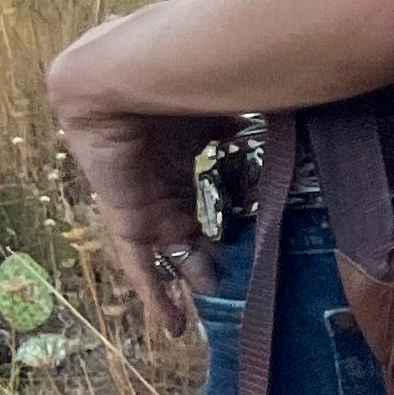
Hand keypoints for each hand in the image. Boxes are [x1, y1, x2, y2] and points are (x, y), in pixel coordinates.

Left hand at [47, 19, 217, 337]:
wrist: (121, 71)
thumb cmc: (177, 69)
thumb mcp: (222, 96)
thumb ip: (242, 113)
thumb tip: (272, 116)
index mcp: (175, 144)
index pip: (194, 184)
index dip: (216, 206)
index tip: (239, 226)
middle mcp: (152, 173)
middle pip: (179, 221)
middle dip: (200, 249)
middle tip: (228, 273)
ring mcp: (137, 196)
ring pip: (164, 248)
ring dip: (185, 276)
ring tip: (207, 305)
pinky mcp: (126, 216)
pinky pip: (139, 263)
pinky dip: (154, 294)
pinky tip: (173, 325)